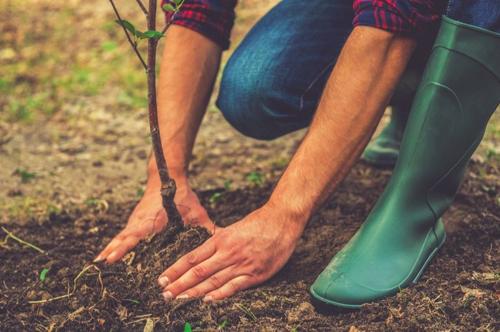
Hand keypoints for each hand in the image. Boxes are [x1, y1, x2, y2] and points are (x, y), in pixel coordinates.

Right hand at [95, 177, 212, 263]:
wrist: (167, 176)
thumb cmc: (183, 195)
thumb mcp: (196, 211)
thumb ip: (206, 227)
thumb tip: (221, 239)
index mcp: (153, 220)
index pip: (136, 235)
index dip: (124, 247)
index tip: (112, 257)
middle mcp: (141, 221)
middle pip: (124, 238)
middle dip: (113, 251)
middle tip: (101, 266)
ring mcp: (136, 220)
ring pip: (121, 236)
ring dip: (111, 248)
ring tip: (99, 263)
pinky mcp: (135, 220)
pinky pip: (123, 234)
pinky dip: (115, 243)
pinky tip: (108, 255)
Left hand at [157, 204, 305, 300]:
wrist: (282, 220)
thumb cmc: (258, 223)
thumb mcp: (233, 228)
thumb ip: (219, 241)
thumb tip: (202, 251)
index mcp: (220, 240)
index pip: (192, 257)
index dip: (176, 269)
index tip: (162, 278)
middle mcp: (227, 252)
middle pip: (198, 271)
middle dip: (179, 284)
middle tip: (164, 294)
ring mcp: (241, 264)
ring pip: (213, 280)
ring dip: (194, 292)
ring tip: (178, 300)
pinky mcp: (255, 274)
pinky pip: (234, 286)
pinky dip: (220, 294)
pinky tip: (207, 300)